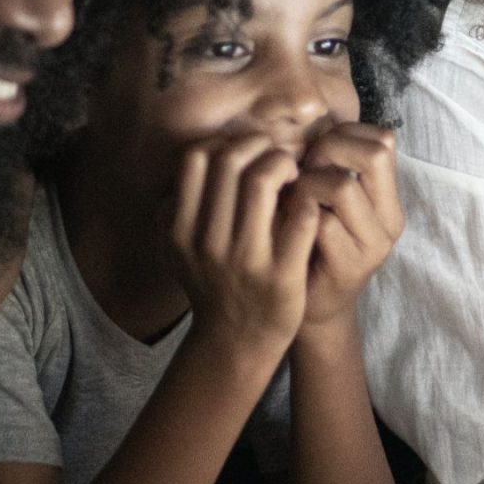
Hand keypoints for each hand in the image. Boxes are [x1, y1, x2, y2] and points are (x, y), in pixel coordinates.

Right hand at [169, 131, 318, 352]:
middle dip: (259, 146)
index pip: (196, 158)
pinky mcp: (281, 275)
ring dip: (284, 164)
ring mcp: (244, 259)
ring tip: (293, 173)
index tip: (245, 152)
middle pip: (230, 161)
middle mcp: (208, 242)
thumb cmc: (211, 283)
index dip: (225, 142)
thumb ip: (174, 206)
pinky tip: (308, 201)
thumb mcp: (176, 248)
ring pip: (263, 180)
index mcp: (180, 230)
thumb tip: (194, 157)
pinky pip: (300, 216)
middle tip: (276, 155)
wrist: (235, 341)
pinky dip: (308, 197)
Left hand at [288, 123, 404, 329]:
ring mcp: (374, 245)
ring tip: (291, 198)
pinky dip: (296, 215)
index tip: (314, 150)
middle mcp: (389, 218)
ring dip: (307, 184)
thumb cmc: (310, 243)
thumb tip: (304, 123)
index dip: (343, 133)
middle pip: (373, 154)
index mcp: (387, 196)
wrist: (310, 307)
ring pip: (342, 187)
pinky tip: (284, 223)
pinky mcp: (351, 268)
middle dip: (328, 150)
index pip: (383, 139)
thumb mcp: (325, 199)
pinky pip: (320, 223)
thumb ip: (328, 167)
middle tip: (301, 168)